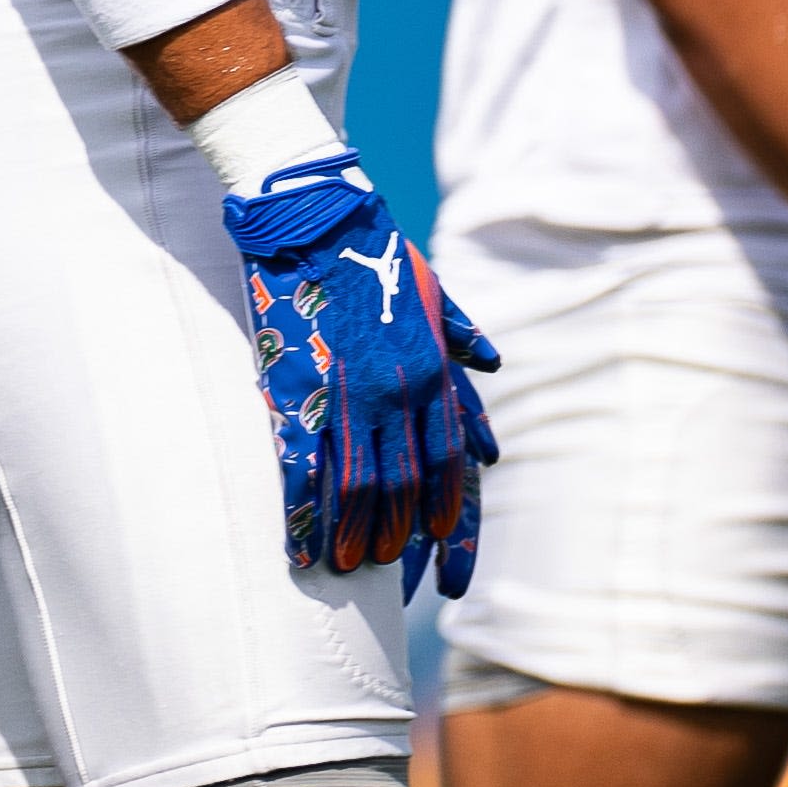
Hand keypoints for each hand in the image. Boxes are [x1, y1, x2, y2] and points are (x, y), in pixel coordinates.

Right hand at [226, 158, 500, 595]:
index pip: (449, 463)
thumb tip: (488, 362)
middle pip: (406, 484)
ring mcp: (350, 392)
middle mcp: (400, 392)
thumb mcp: (432, 289)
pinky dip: (304, 510)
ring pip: (359, 484)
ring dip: (353, 532)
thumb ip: (461, 330)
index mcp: (431, 373)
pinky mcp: (301, 386)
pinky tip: (299, 541)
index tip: (442, 554)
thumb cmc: (374, 248)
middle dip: (397, 534)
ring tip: (344, 568)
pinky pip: (305, 464)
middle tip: (387, 572)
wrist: (318, 214)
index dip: (447, 514)